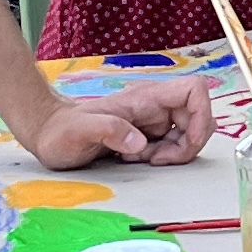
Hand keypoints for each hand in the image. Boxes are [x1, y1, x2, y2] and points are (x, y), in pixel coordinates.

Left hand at [19, 75, 215, 167]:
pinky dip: (164, 158)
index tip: (186, 140)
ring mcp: (153, 121)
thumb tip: (139, 144)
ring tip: (141, 159)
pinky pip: (173, 146)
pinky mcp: (149, 135)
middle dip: (188, 143)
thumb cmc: (61, 131)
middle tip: (159, 160)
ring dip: (175, 153)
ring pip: (187, 135)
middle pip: (197, 117)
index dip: (202, 114)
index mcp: (145, 98)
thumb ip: (109, 130)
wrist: (50, 136)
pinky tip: (136, 160)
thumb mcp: (80, 131)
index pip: (194, 90)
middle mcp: (154, 106)